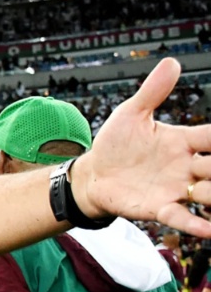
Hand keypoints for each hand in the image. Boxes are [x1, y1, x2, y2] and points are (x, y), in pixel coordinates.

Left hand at [77, 58, 210, 236]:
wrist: (92, 174)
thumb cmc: (115, 144)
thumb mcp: (131, 114)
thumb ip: (152, 91)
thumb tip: (171, 62)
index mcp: (183, 141)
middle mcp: (187, 166)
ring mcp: (176, 188)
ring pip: (209, 194)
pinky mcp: (159, 207)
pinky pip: (183, 217)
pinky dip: (197, 225)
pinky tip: (210, 230)